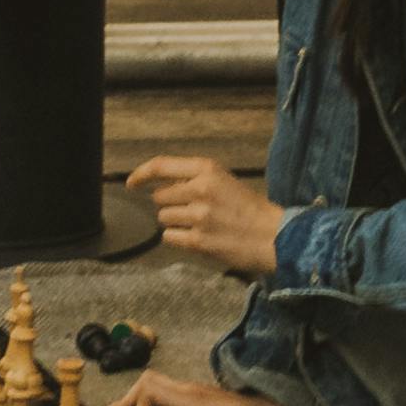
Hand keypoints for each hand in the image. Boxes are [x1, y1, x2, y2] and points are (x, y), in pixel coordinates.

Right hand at [121, 370, 268, 405]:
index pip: (152, 390)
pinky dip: (147, 402)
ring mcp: (192, 393)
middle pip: (148, 383)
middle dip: (128, 398)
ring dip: (136, 399)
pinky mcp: (196, 400)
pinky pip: (163, 394)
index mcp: (191, 397)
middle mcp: (188, 390)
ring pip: (154, 386)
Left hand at [139, 155, 286, 274]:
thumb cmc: (249, 208)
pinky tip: (198, 238)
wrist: (274, 236)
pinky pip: (170, 237)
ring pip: (164, 218)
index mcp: (207, 169)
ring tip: (200, 226)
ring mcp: (198, 216)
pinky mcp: (199, 240)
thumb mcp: (223, 180)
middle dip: (171, 205)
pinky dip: (179, 239)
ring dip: (176, 223)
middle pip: (160, 197)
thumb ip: (194, 180)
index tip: (131, 183)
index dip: (141, 174)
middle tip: (193, 212)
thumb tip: (161, 186)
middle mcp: (200, 189)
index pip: (161, 165)